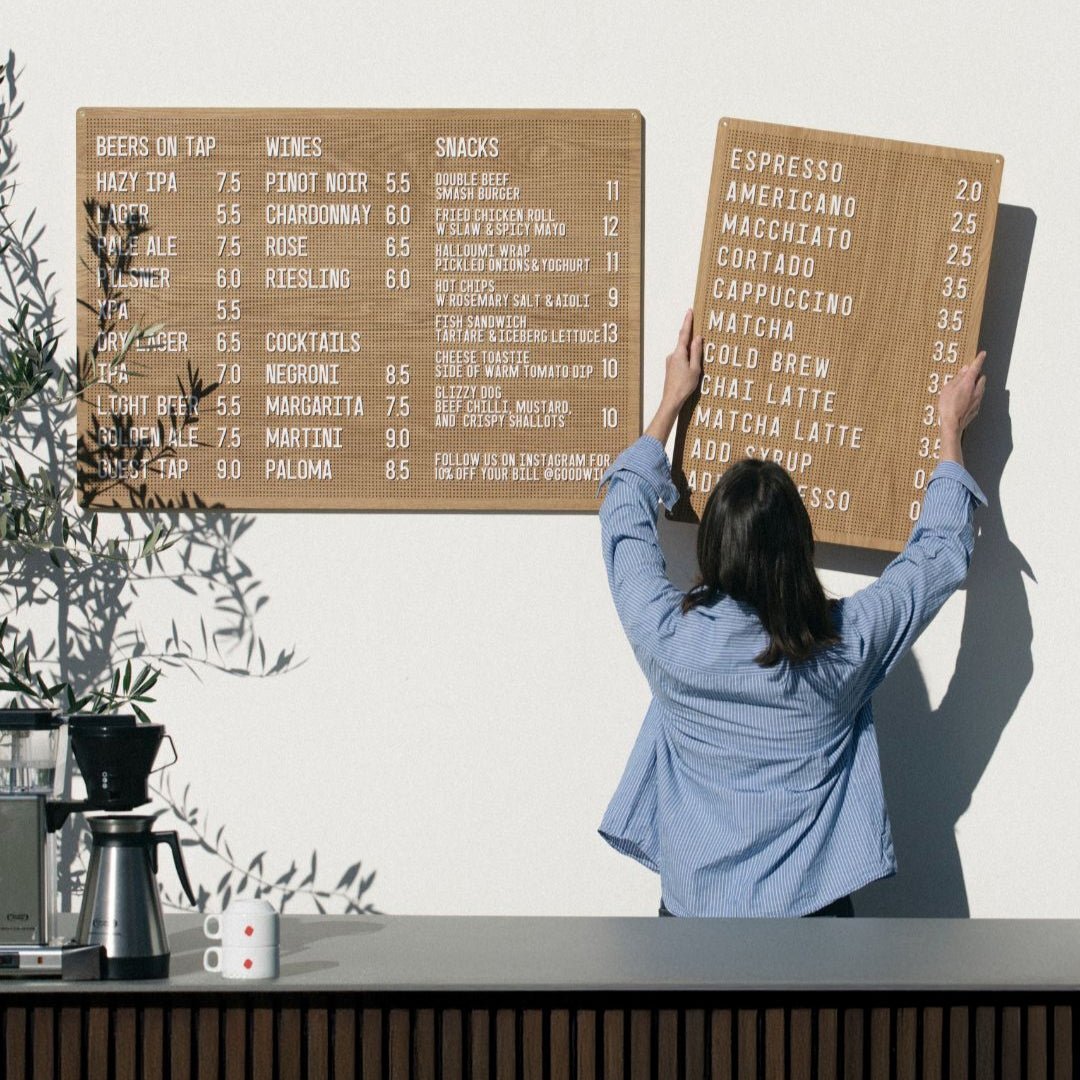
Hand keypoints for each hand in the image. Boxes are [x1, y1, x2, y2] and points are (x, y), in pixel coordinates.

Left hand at [643, 308, 703, 444]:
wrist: (671, 400)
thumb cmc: (684, 386)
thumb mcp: (695, 368)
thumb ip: (696, 352)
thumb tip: (698, 338)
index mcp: (679, 353)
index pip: (684, 334)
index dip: (687, 322)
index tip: (689, 311)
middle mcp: (672, 355)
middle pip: (684, 342)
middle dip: (691, 336)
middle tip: (699, 329)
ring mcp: (670, 362)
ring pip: (683, 352)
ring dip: (691, 351)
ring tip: (698, 359)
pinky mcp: (670, 368)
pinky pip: (681, 358)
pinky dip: (688, 358)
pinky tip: (693, 366)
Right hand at [937, 349, 985, 465]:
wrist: (952, 425)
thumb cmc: (947, 407)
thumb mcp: (947, 389)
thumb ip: (957, 378)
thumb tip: (964, 370)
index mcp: (968, 383)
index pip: (976, 367)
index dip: (979, 359)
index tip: (983, 354)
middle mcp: (976, 390)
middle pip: (981, 378)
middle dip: (976, 375)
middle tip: (966, 377)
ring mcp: (978, 399)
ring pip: (981, 388)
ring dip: (975, 386)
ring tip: (963, 390)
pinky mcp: (977, 408)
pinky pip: (977, 398)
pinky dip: (973, 396)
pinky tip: (963, 401)